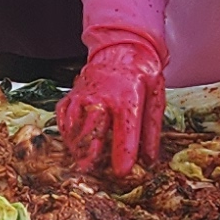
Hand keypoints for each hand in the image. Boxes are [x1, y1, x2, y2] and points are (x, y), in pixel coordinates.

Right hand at [56, 36, 165, 176]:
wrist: (121, 48)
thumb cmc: (141, 74)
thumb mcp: (156, 96)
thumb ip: (152, 129)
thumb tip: (150, 160)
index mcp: (128, 97)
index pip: (125, 130)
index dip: (123, 154)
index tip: (121, 172)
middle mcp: (101, 97)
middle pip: (93, 131)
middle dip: (92, 155)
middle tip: (92, 172)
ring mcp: (83, 96)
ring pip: (74, 127)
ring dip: (78, 148)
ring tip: (83, 164)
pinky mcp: (72, 96)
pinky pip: (63, 118)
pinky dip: (67, 134)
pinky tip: (74, 144)